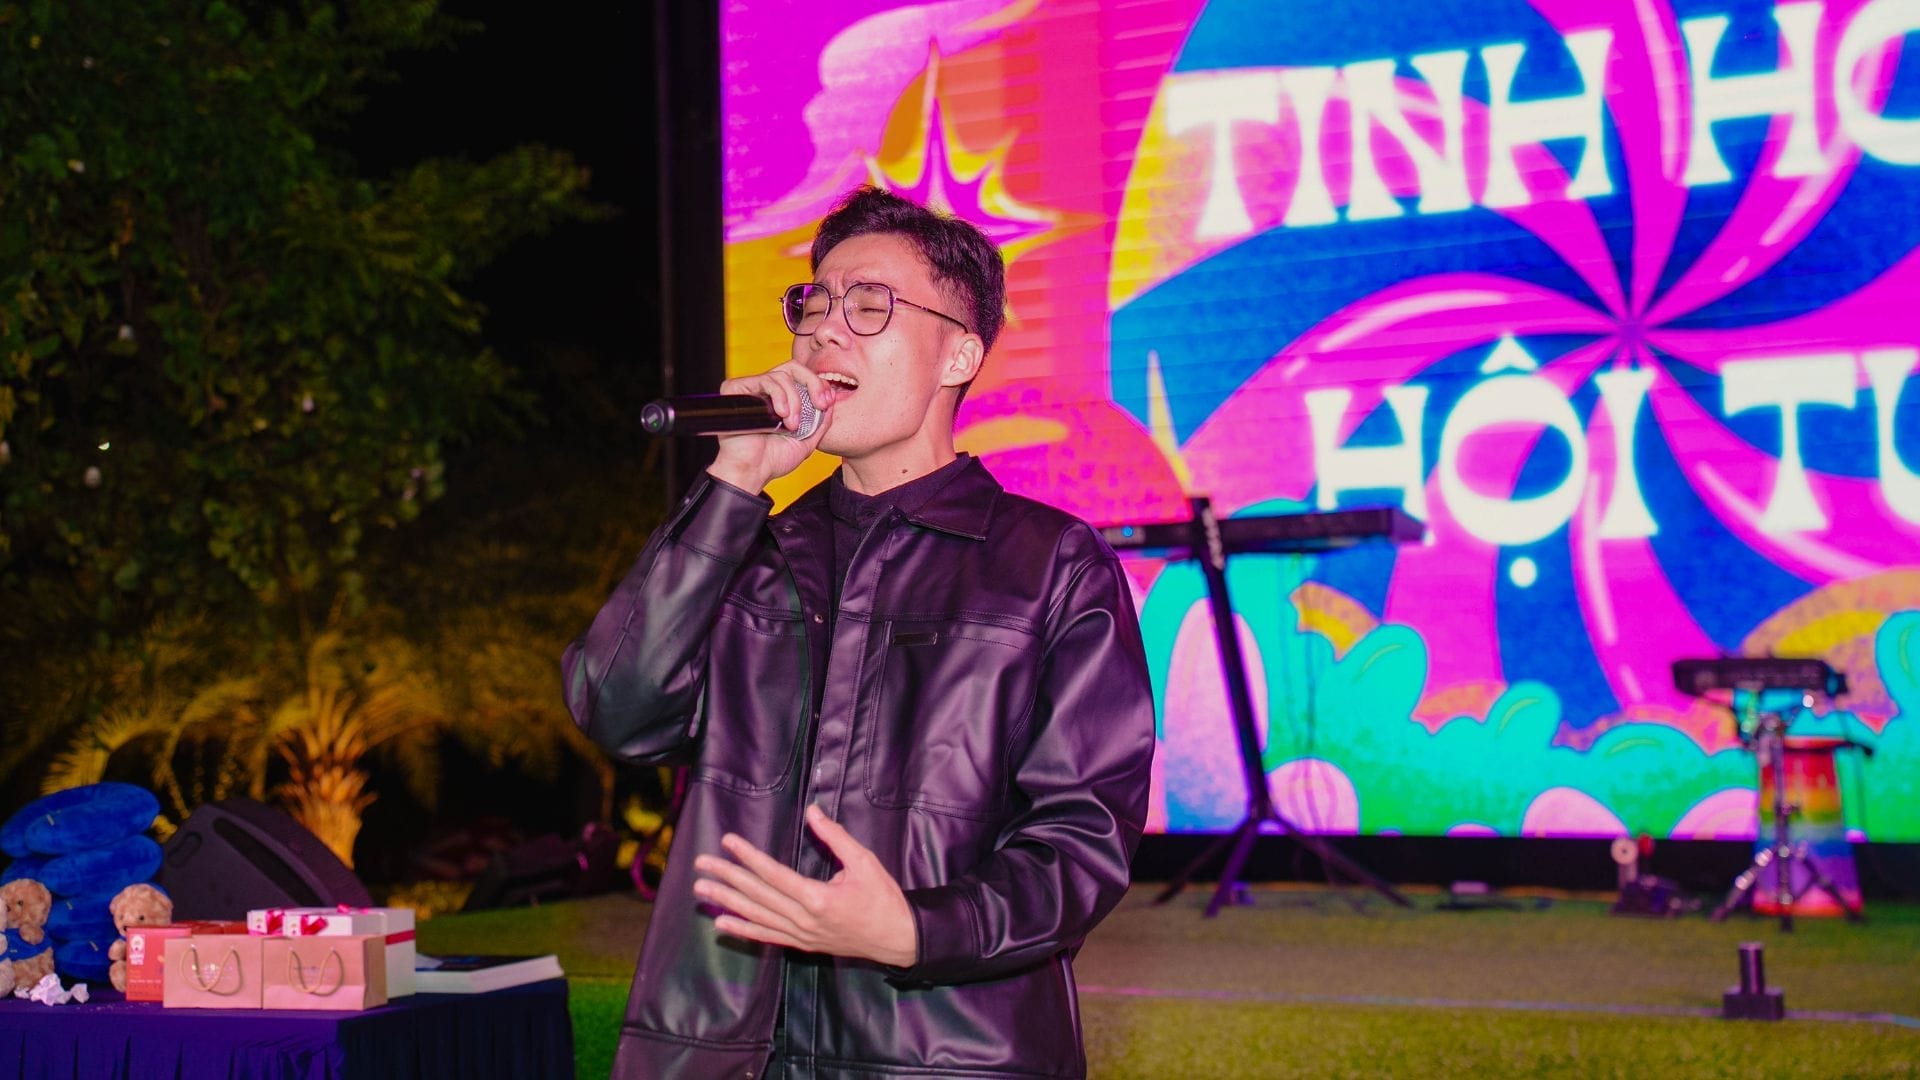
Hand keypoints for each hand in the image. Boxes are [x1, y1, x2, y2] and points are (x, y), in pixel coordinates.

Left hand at [692, 804, 916, 968]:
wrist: (897, 938)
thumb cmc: (883, 897)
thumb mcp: (864, 861)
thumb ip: (836, 837)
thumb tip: (812, 811)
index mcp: (818, 898)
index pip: (774, 874)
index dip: (748, 857)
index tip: (728, 841)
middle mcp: (804, 920)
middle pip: (758, 895)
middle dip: (728, 877)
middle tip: (702, 863)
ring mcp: (801, 935)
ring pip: (757, 917)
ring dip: (727, 902)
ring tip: (702, 889)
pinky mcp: (803, 944)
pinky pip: (767, 937)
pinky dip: (743, 930)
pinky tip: (722, 923)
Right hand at [705, 362, 837, 493]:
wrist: (753, 472)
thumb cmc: (773, 460)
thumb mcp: (807, 439)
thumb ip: (821, 420)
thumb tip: (833, 398)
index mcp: (779, 399)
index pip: (801, 377)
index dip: (818, 384)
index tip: (827, 403)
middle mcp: (764, 391)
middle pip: (793, 368)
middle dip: (813, 383)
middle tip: (820, 404)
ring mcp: (750, 389)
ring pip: (781, 376)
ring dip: (794, 400)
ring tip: (792, 424)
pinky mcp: (736, 389)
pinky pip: (764, 380)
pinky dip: (779, 396)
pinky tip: (781, 416)